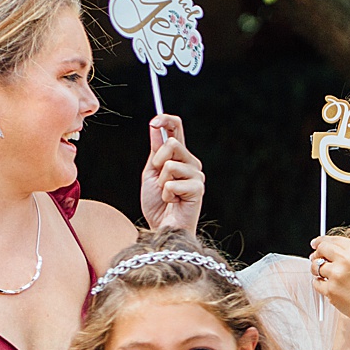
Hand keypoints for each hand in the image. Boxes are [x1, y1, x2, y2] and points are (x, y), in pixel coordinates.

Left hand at [141, 115, 204, 234]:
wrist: (162, 229)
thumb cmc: (157, 205)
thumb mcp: (151, 173)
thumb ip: (155, 151)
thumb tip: (155, 126)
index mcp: (180, 155)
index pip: (177, 128)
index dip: (166, 120)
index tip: (154, 121)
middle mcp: (191, 162)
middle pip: (171, 143)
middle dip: (157, 162)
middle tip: (159, 181)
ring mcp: (196, 175)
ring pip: (170, 164)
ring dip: (161, 182)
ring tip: (166, 195)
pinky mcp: (198, 188)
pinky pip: (172, 183)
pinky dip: (166, 194)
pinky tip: (173, 203)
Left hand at [307, 231, 349, 332]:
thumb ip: (349, 252)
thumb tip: (328, 248)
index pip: (331, 239)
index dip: (321, 241)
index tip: (316, 243)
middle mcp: (345, 259)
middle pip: (321, 249)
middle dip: (317, 254)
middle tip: (317, 258)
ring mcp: (337, 275)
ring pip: (316, 266)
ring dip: (318, 270)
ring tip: (327, 276)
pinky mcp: (331, 290)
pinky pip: (317, 283)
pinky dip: (321, 284)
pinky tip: (331, 287)